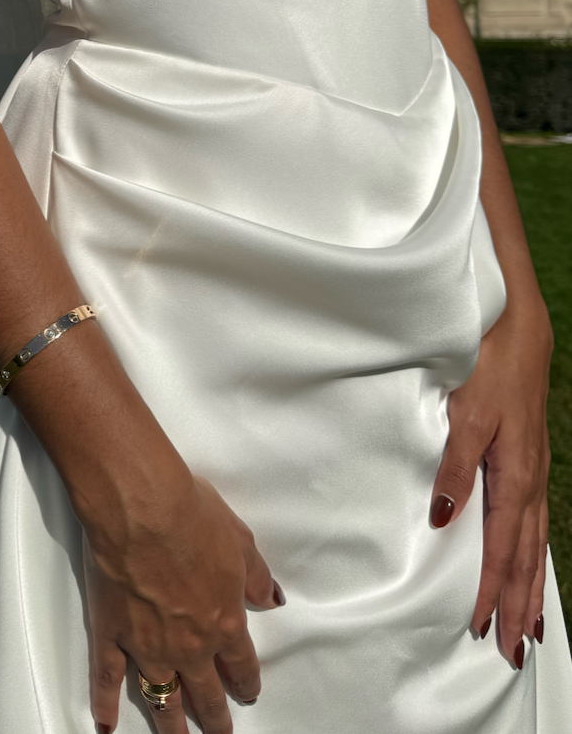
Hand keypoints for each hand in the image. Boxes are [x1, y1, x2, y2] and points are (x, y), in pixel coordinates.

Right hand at [83, 471, 282, 733]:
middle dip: (215, 718)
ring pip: (163, 697)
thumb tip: (270, 597)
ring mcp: (148, 646)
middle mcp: (189, 645)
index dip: (246, 682)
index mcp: (224, 621)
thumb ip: (255, 575)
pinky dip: (105, 705)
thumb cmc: (191, 515)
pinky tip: (106, 725)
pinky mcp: (111, 635)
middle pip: (206, 693)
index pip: (241, 664)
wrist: (142, 509)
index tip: (248, 694)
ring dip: (171, 725)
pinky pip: (107, 679)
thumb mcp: (239, 539)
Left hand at [430, 300, 552, 665]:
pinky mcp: (530, 461)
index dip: (491, 589)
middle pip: (526, 558)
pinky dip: (536, 555)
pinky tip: (532, 567)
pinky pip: (537, 522)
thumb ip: (455, 466)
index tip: (480, 626)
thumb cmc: (489, 367)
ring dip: (531, 587)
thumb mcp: (465, 413)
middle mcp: (529, 481)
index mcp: (513, 476)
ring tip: (528, 627)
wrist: (519, 330)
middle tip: (510, 651)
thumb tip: (445, 518)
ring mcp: (534, 472)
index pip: (503, 549)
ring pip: (536, 544)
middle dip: (517, 605)